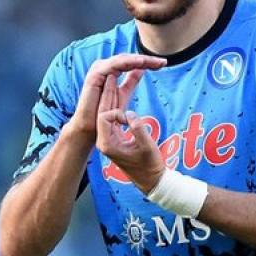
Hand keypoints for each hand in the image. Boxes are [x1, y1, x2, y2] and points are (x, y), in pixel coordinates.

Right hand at [68, 54, 165, 143]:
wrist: (92, 127)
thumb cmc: (105, 112)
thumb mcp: (123, 94)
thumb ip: (131, 81)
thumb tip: (142, 70)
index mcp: (111, 69)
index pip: (131, 62)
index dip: (147, 62)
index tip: (164, 64)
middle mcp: (105, 66)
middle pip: (128, 59)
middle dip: (146, 59)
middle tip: (163, 62)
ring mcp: (99, 69)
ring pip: (122, 60)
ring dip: (138, 59)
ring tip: (152, 61)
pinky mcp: (95, 75)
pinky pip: (113, 66)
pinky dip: (126, 63)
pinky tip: (139, 63)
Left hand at [96, 74, 164, 192]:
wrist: (152, 181)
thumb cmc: (150, 167)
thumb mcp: (146, 147)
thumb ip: (138, 128)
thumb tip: (131, 115)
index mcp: (107, 144)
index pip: (104, 117)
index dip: (117, 112)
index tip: (131, 118)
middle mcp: (105, 140)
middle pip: (103, 110)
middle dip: (109, 92)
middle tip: (112, 73)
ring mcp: (110, 137)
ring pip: (109, 110)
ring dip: (114, 94)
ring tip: (117, 76)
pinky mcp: (117, 136)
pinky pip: (115, 115)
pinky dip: (120, 102)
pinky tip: (125, 90)